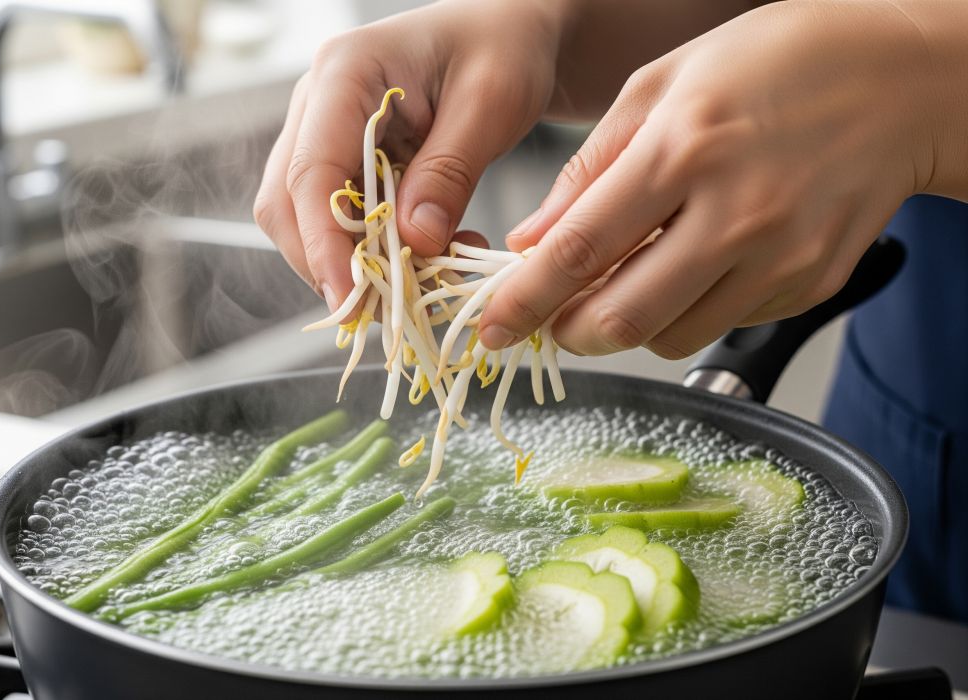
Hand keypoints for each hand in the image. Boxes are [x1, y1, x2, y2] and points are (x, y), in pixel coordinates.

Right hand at [253, 0, 561, 310]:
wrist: (508, 31)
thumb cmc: (504, 47)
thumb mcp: (492, 103)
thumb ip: (450, 172)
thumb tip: (413, 242)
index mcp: (345, 72)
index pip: (311, 172)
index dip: (324, 245)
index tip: (353, 298)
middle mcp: (319, 102)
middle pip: (288, 203)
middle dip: (327, 265)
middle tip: (382, 311)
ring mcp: (325, 132)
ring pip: (306, 218)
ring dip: (354, 263)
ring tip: (419, 280)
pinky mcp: (346, 159)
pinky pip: (341, 219)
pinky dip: (375, 251)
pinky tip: (425, 256)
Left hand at [479, 0, 947, 357]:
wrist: (902, 80)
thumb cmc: (775, 64)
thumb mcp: (662, 84)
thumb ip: (589, 170)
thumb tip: (533, 242)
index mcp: (684, 149)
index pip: (581, 251)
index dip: (525, 301)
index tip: (493, 328)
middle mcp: (736, 213)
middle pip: (622, 316)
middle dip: (569, 332)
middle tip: (552, 320)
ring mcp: (781, 256)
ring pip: (670, 336)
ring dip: (626, 327)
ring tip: (621, 288)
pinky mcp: (811, 283)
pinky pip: (724, 325)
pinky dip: (685, 314)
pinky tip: (689, 270)